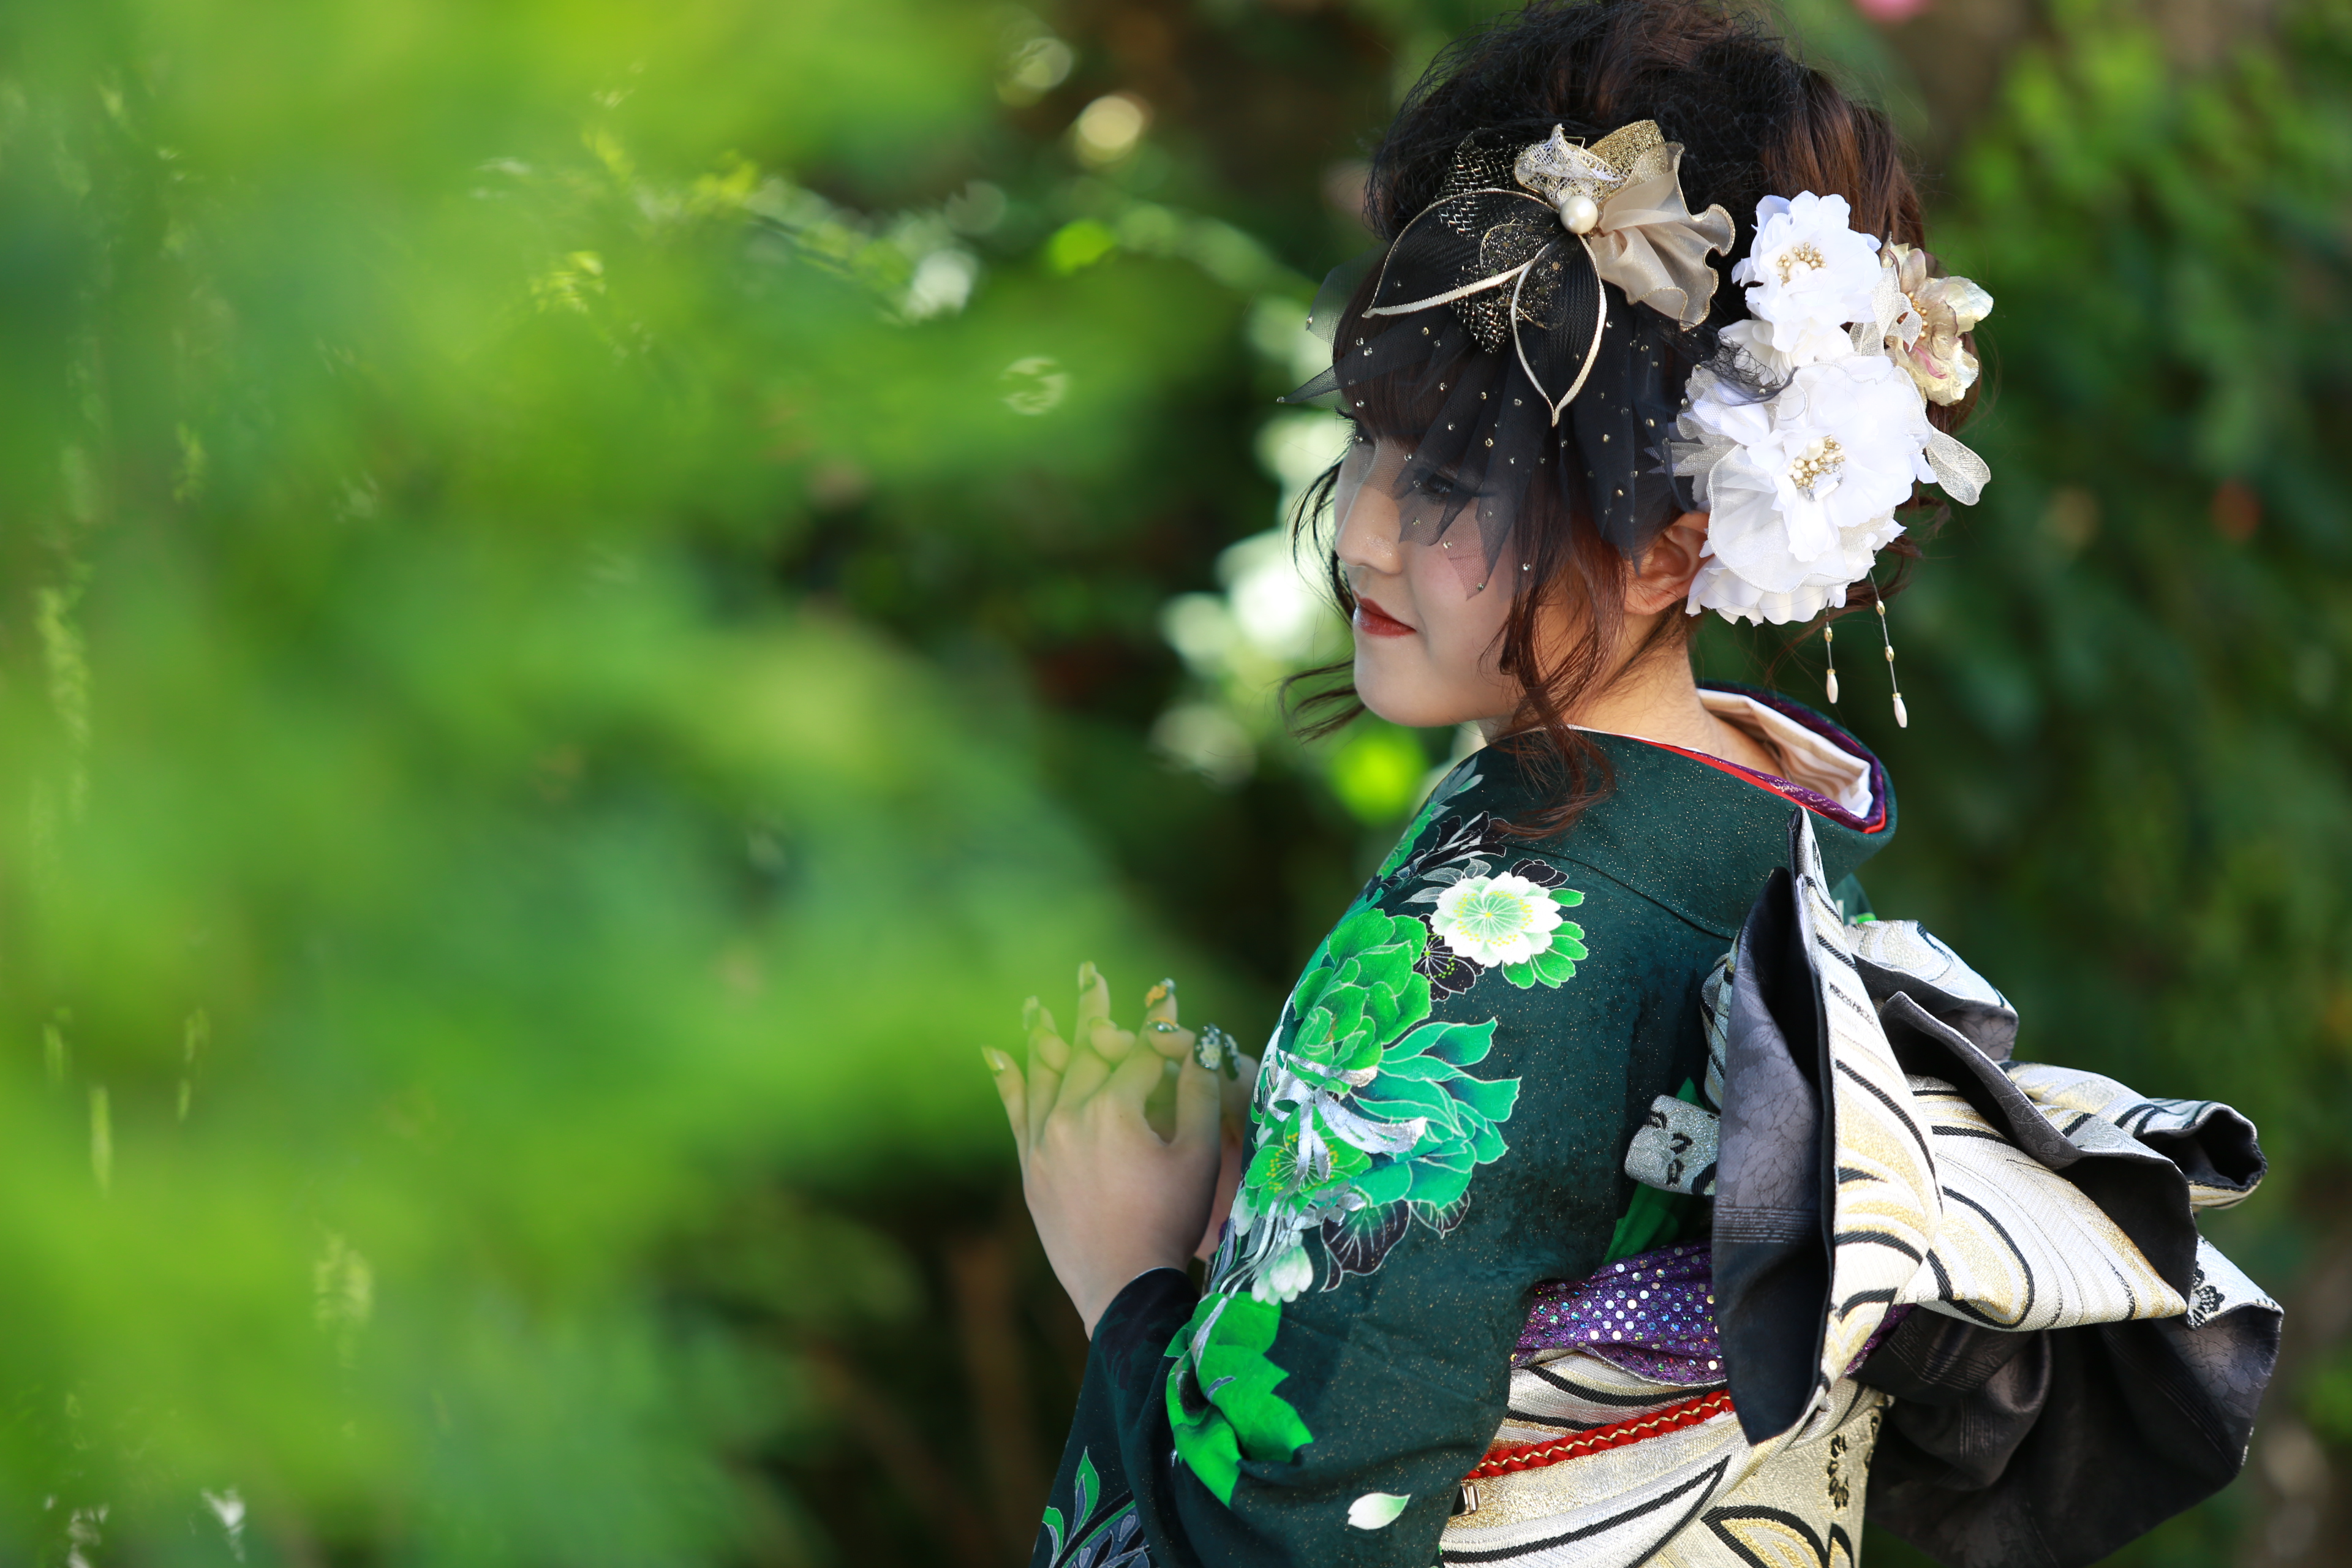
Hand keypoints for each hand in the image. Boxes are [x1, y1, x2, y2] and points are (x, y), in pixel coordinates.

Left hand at [985, 963, 1220, 1335]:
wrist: (1123, 1286)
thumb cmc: (1171, 1221)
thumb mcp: (1200, 1155)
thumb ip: (1201, 1092)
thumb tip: (1204, 1041)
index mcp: (1115, 1109)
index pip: (1142, 1052)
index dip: (1162, 1028)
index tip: (1169, 997)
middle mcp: (1071, 1116)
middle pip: (1087, 1050)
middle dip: (1095, 1011)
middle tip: (1089, 973)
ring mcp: (1045, 1142)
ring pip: (1045, 1073)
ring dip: (1044, 1035)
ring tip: (1036, 1005)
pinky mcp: (1031, 1167)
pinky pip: (1016, 1111)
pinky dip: (1009, 1079)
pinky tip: (996, 1054)